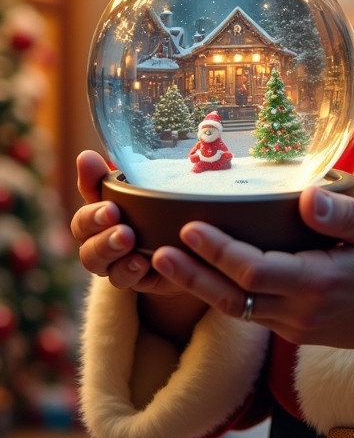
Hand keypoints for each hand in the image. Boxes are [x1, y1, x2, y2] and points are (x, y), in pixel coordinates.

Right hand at [71, 150, 188, 300]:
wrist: (186, 236)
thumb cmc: (153, 205)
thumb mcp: (136, 188)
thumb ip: (107, 178)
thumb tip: (84, 156)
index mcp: (97, 220)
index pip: (84, 220)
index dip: (93, 215)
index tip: (112, 208)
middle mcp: (100, 245)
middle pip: (87, 248)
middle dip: (103, 239)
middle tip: (124, 232)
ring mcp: (115, 265)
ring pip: (100, 266)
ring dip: (114, 255)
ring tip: (133, 247)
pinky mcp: (135, 280)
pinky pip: (124, 281)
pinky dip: (131, 271)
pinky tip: (144, 263)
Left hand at [149, 186, 353, 352]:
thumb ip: (345, 216)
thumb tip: (307, 198)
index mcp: (320, 283)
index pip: (257, 270)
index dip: (220, 251)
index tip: (191, 227)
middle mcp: (299, 310)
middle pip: (233, 296)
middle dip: (194, 273)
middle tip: (158, 250)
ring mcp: (292, 325)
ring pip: (233, 309)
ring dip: (196, 287)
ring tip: (161, 263)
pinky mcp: (289, 329)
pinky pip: (246, 313)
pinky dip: (217, 294)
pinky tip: (196, 275)